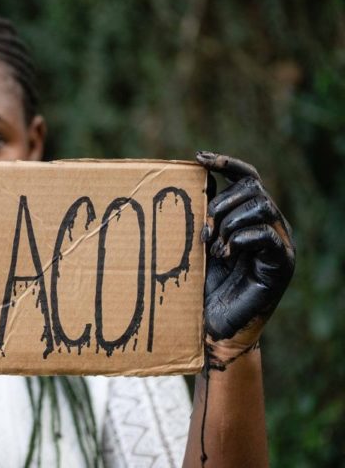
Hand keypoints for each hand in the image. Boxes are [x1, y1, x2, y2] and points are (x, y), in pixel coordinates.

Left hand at [196, 151, 294, 366]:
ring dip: (230, 222)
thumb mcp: (199, 242)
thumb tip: (199, 178)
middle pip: (252, 188)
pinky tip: (226, 255)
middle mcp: (270, 226)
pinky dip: (240, 240)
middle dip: (221, 204)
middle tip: (204, 231)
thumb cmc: (204, 285)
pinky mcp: (282, 264)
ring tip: (215, 248)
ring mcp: (279, 244)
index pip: (247, 178)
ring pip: (262, 206)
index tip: (199, 158)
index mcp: (250, 217)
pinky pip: (266, 234)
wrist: (214, 323)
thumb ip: (204, 213)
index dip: (226, 163)